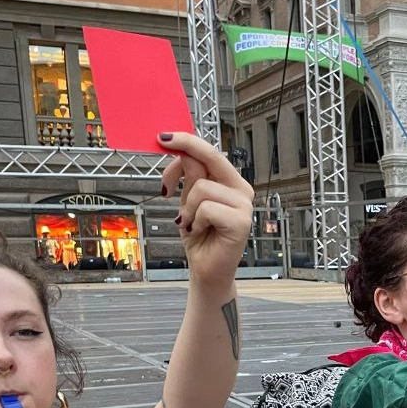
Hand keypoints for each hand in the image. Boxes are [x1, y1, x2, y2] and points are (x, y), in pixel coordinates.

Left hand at [159, 132, 254, 289]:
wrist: (207, 270)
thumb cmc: (199, 237)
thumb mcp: (188, 201)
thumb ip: (191, 178)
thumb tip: (179, 150)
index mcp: (230, 183)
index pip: (210, 153)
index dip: (187, 141)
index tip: (163, 137)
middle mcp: (241, 190)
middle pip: (210, 157)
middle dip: (184, 148)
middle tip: (162, 141)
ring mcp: (244, 206)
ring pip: (201, 188)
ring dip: (187, 208)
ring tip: (191, 223)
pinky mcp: (241, 222)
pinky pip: (206, 208)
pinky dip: (195, 221)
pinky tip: (199, 232)